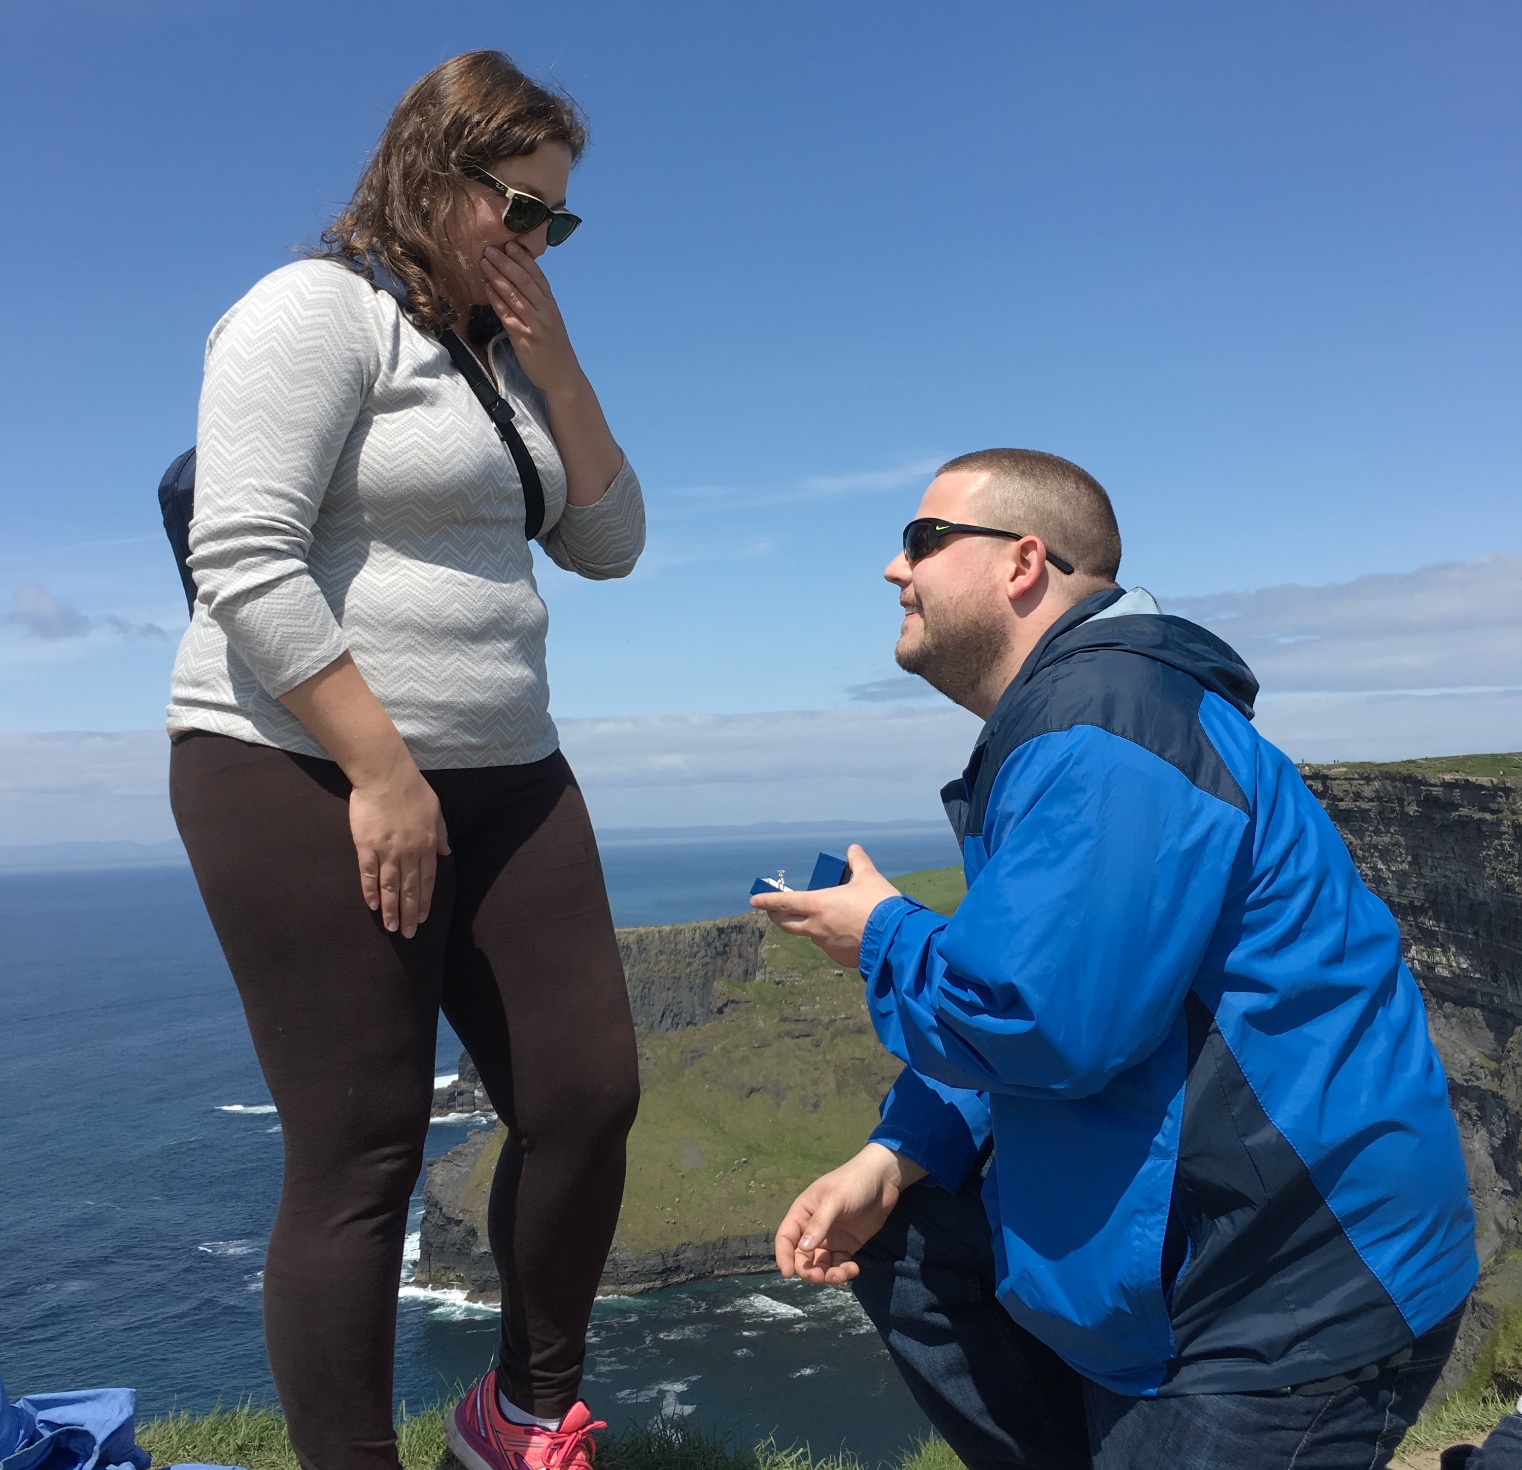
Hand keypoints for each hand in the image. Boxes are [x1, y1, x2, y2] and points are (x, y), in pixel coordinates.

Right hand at [348, 762, 450, 937]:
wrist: (385, 775)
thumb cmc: (413, 789)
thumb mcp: (436, 810)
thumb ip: (442, 833)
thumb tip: (446, 852)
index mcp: (428, 844)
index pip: (428, 880)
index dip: (426, 901)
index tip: (424, 918)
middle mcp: (409, 852)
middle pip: (410, 889)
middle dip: (411, 914)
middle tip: (409, 934)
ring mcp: (387, 851)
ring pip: (390, 887)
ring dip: (391, 909)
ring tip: (392, 928)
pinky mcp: (366, 846)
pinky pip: (368, 874)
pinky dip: (370, 892)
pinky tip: (372, 906)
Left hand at [480, 242, 583, 398]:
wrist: (562, 377)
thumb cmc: (553, 350)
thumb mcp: (549, 323)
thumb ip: (537, 305)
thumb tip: (518, 287)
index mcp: (551, 306)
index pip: (538, 276)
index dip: (523, 260)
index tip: (511, 245)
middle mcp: (545, 312)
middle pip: (524, 281)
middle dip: (506, 263)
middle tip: (491, 249)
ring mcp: (535, 325)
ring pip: (515, 295)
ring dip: (498, 276)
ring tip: (484, 262)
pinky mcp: (524, 338)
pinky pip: (507, 315)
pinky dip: (497, 300)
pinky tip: (487, 288)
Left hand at [749, 844, 900, 967]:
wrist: (896, 938)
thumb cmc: (880, 905)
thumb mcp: (869, 878)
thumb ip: (858, 862)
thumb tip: (853, 849)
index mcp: (818, 905)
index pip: (783, 902)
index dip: (767, 900)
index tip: (754, 900)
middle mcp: (816, 927)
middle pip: (787, 923)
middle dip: (777, 917)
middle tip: (774, 913)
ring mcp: (826, 945)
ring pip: (811, 934)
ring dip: (812, 926)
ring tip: (828, 918)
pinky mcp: (840, 958)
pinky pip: (831, 946)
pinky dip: (833, 938)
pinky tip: (848, 933)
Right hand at [775, 1143, 926, 1284]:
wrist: (883, 1180)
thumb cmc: (854, 1182)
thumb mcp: (835, 1200)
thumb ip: (819, 1223)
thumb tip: (803, 1248)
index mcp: (803, 1212)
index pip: (786, 1237)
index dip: (784, 1256)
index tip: (788, 1274)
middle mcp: (812, 1228)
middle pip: (802, 1257)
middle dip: (809, 1270)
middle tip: (821, 1276)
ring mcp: (830, 1238)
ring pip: (820, 1265)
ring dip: (828, 1275)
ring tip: (844, 1274)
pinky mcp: (846, 1245)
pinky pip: (838, 1265)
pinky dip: (843, 1271)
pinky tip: (854, 1269)